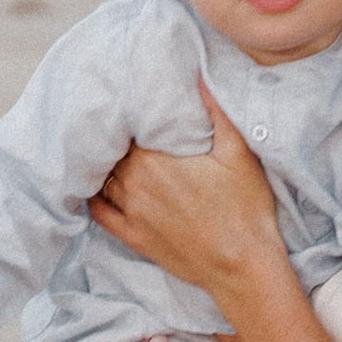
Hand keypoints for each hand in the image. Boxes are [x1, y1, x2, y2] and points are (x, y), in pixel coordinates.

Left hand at [85, 85, 285, 308]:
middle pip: (111, 152)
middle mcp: (135, 185)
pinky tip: (95, 187)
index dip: (128, 116)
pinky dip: (95, 198)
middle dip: (115, 139)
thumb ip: (216, 112)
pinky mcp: (134, 239)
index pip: (126, 128)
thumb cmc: (246, 208)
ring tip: (108, 151)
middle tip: (119, 126)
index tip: (132, 106)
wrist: (244, 267)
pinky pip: (101, 214)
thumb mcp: (239, 153)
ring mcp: (132, 214)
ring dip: (104, 165)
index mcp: (155, 160)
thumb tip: (198, 75)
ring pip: (103, 180)